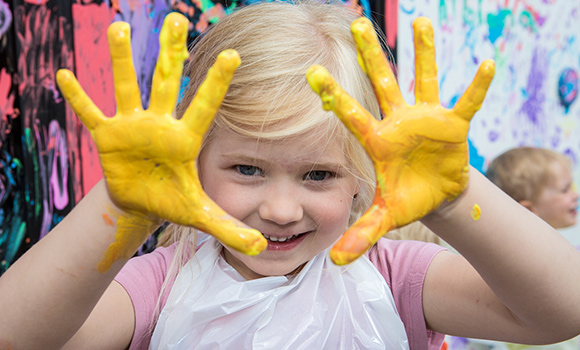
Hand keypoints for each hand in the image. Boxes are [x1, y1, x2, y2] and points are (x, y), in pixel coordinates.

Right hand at [56, 13, 266, 270]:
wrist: (142, 201)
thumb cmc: (173, 201)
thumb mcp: (200, 216)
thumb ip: (228, 228)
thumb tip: (259, 248)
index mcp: (185, 139)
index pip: (204, 107)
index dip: (216, 83)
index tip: (234, 55)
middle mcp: (160, 124)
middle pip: (165, 83)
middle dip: (170, 53)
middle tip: (175, 19)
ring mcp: (132, 126)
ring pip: (126, 87)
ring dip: (121, 59)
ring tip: (118, 26)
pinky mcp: (107, 136)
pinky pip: (91, 113)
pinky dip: (79, 98)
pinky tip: (64, 76)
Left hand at [307, 16, 494, 264]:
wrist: (436, 194)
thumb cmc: (407, 199)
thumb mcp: (386, 216)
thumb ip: (363, 234)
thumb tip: (337, 262)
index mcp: (377, 141)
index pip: (351, 115)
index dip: (334, 96)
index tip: (311, 73)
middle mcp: (398, 122)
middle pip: (381, 83)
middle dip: (371, 55)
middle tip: (356, 22)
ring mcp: (425, 119)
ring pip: (422, 80)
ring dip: (423, 53)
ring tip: (422, 22)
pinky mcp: (453, 124)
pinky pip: (466, 102)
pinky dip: (476, 88)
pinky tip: (487, 65)